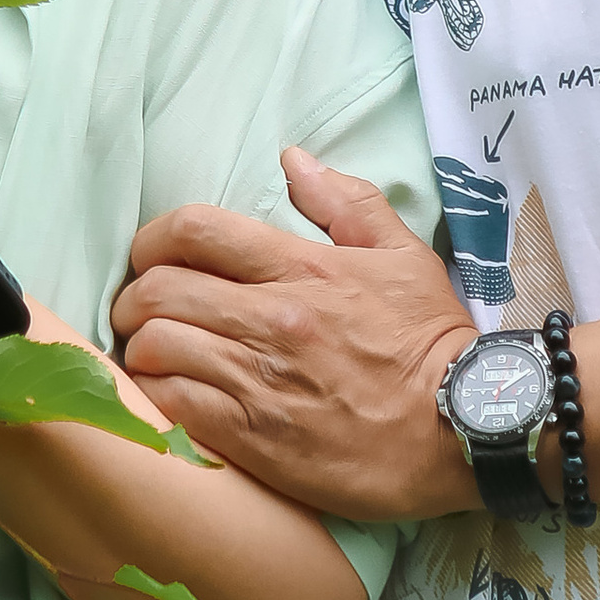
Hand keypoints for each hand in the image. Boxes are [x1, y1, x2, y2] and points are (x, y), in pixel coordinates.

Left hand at [110, 149, 478, 521]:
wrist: (467, 427)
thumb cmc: (432, 341)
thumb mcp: (401, 255)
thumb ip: (345, 202)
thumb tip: (293, 159)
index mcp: (302, 269)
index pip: (194, 230)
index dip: (151, 239)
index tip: (151, 258)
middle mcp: (272, 320)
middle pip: (158, 290)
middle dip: (133, 298)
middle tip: (141, 313)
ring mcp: (260, 381)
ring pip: (155, 349)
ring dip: (140, 351)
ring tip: (151, 358)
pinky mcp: (257, 440)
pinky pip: (174, 407)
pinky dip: (155, 398)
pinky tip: (167, 397)